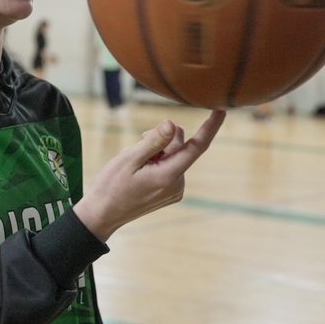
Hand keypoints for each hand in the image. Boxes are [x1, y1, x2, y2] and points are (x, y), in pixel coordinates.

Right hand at [74, 109, 224, 241]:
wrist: (102, 214)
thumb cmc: (111, 185)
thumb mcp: (129, 159)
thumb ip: (154, 141)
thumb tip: (173, 123)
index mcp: (169, 176)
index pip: (197, 147)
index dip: (210, 127)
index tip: (222, 109)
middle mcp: (177, 185)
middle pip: (180, 148)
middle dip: (162, 140)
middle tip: (139, 144)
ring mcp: (174, 190)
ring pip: (173, 157)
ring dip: (156, 152)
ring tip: (134, 163)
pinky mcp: (169, 193)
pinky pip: (169, 167)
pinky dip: (156, 162)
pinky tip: (139, 171)